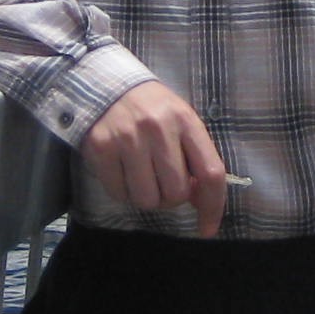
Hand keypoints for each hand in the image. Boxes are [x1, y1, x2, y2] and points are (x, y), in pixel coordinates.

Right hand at [82, 80, 229, 236]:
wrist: (105, 85)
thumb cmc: (150, 108)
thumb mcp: (179, 121)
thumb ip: (194, 155)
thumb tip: (200, 200)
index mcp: (186, 121)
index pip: (211, 173)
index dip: (213, 207)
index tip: (207, 228)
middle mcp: (158, 128)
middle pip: (177, 193)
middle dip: (172, 198)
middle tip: (162, 184)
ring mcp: (128, 138)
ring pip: (147, 199)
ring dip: (146, 197)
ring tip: (141, 177)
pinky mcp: (101, 148)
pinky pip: (119, 193)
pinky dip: (123, 191)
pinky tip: (122, 172)